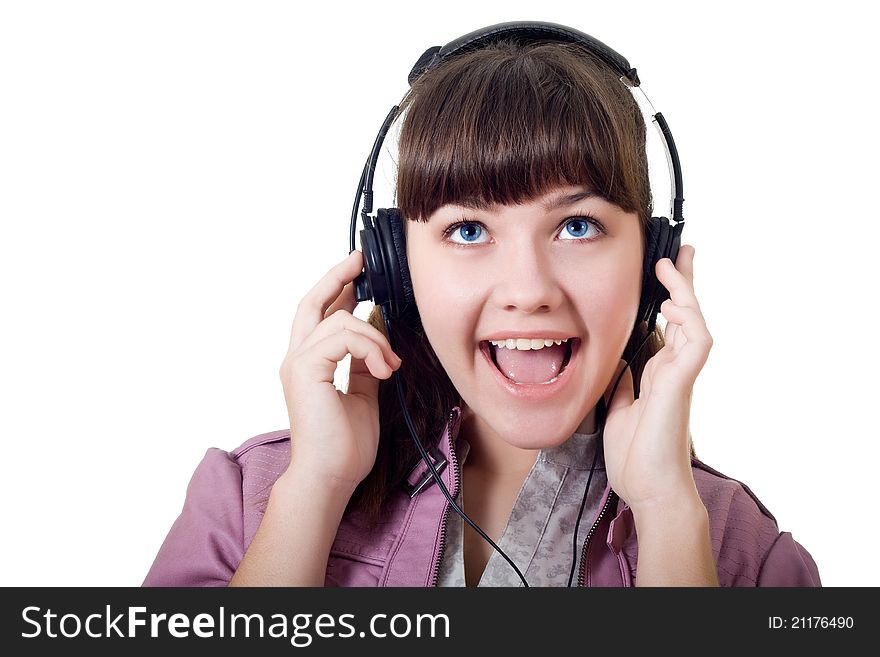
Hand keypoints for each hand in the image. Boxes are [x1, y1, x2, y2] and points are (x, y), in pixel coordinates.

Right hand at [279, 250, 401, 490]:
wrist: (331, 477)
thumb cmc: (344, 445)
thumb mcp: (364, 393)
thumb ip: (364, 363)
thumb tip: (377, 336)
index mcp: (310, 363)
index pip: (320, 314)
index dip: (338, 289)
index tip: (358, 272)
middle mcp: (297, 358)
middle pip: (311, 302)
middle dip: (337, 277)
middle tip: (359, 261)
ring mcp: (298, 363)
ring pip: (337, 319)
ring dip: (374, 336)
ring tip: (390, 364)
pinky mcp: (305, 370)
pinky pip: (341, 336)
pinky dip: (368, 347)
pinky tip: (383, 368)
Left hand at [601, 244, 711, 514]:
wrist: (648, 491)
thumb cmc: (636, 457)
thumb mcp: (618, 410)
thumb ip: (623, 384)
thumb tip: (618, 363)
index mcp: (658, 373)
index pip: (667, 326)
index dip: (667, 297)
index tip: (661, 271)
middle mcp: (673, 370)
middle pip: (685, 316)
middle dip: (684, 282)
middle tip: (681, 251)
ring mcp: (681, 376)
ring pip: (694, 323)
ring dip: (685, 293)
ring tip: (670, 266)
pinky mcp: (682, 385)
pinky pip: (696, 345)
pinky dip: (687, 321)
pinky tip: (673, 305)